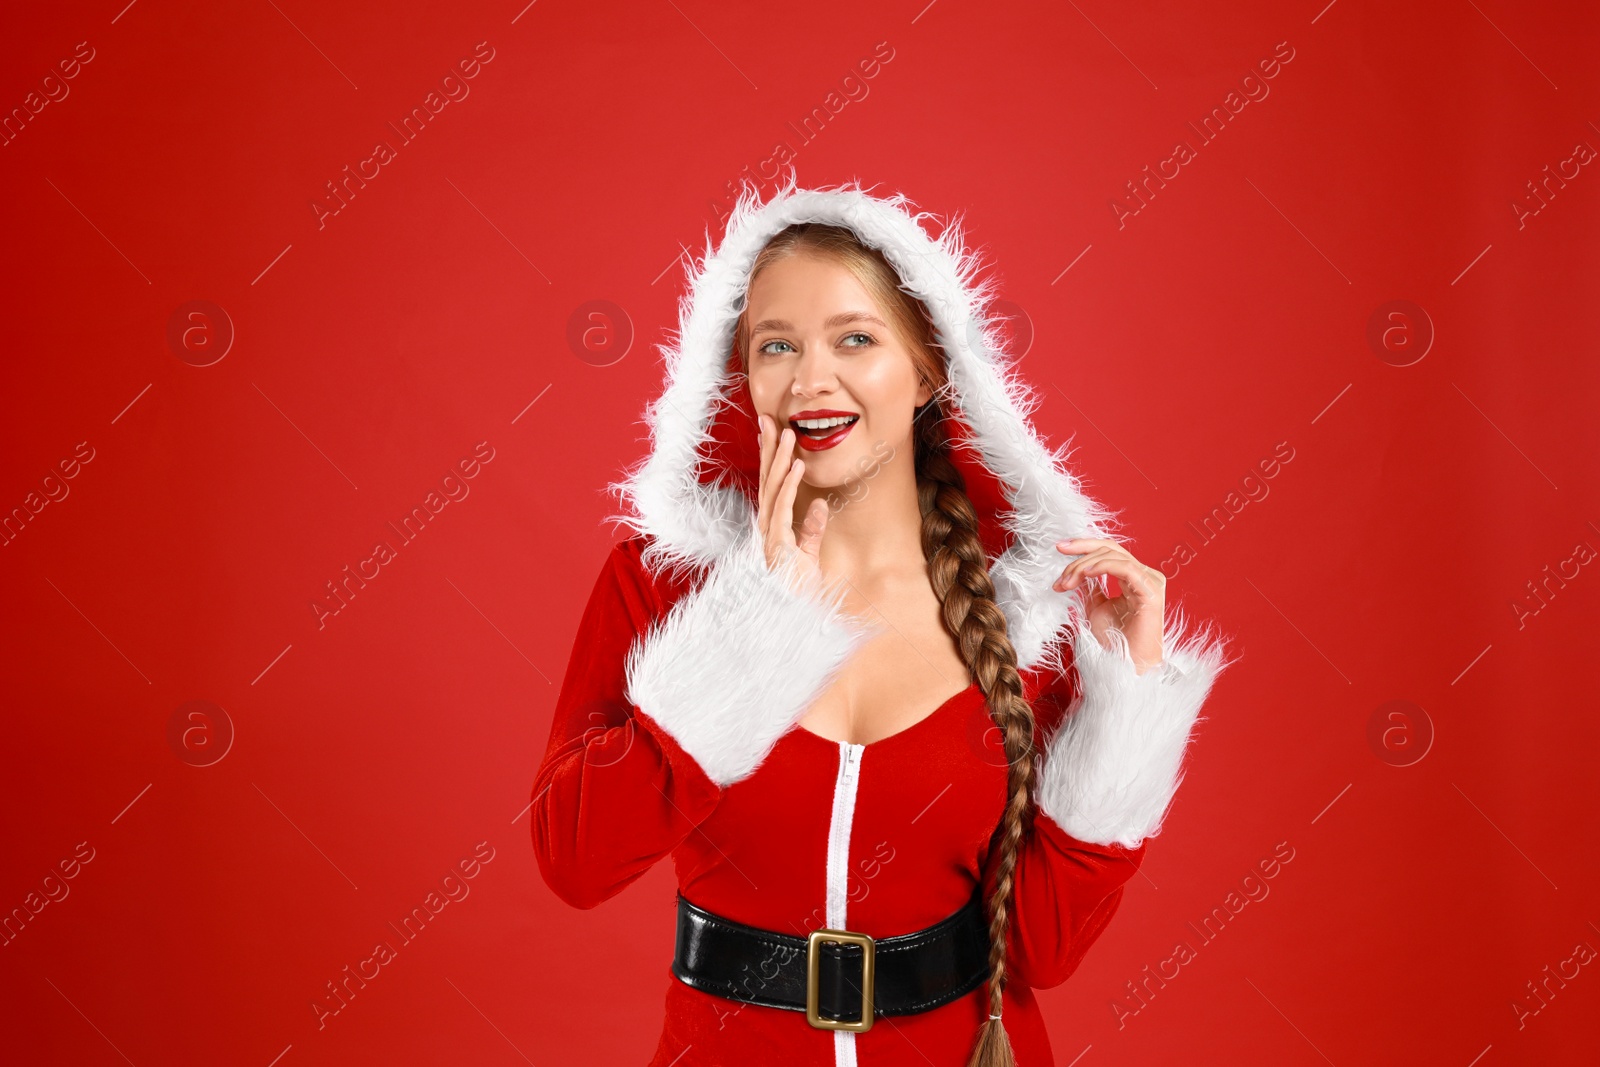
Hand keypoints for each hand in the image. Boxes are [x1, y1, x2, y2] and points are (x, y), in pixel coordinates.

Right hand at [757, 413, 829, 591]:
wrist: (794, 617)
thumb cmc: (798, 590)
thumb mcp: (808, 555)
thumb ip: (812, 530)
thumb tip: (820, 504)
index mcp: (772, 527)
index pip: (770, 485)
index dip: (771, 458)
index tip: (772, 432)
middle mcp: (766, 528)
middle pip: (766, 481)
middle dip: (768, 450)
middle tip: (769, 419)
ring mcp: (770, 536)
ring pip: (773, 489)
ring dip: (781, 460)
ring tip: (788, 435)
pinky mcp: (779, 546)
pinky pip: (783, 510)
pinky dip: (790, 486)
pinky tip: (798, 467)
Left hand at [1053, 538, 1165, 672]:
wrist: (1127, 664)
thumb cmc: (1114, 640)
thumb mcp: (1095, 606)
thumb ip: (1090, 585)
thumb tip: (1077, 568)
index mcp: (1133, 576)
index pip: (1108, 551)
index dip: (1084, 545)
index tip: (1059, 547)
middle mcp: (1144, 575)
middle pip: (1110, 549)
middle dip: (1080, 554)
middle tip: (1060, 574)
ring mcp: (1150, 581)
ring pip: (1114, 556)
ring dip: (1084, 566)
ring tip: (1067, 582)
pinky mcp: (1151, 591)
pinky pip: (1125, 568)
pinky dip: (1101, 567)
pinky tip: (1084, 574)